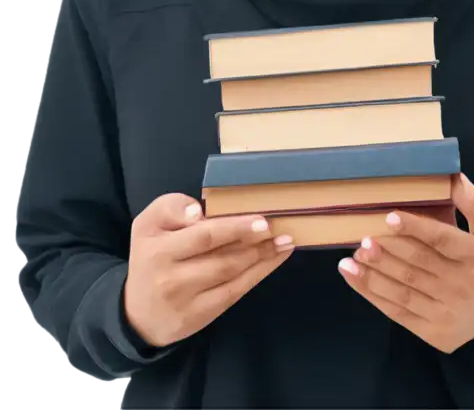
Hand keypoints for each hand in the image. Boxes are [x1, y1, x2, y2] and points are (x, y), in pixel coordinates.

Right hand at [123, 193, 294, 347]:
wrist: (137, 313)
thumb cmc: (152, 256)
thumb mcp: (149, 224)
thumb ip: (172, 207)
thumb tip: (201, 212)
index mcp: (155, 245)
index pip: (202, 235)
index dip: (233, 227)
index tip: (260, 219)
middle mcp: (167, 274)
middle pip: (220, 255)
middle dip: (252, 240)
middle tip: (277, 227)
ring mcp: (183, 298)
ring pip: (230, 272)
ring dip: (262, 254)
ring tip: (284, 239)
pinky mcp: (197, 316)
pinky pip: (234, 291)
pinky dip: (259, 272)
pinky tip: (276, 257)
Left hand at [338, 174, 473, 353]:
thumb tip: (453, 177)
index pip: (442, 240)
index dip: (415, 228)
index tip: (389, 217)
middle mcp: (462, 285)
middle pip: (418, 265)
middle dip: (388, 251)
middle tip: (363, 238)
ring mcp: (447, 312)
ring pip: (404, 291)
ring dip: (374, 274)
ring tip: (353, 258)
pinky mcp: (433, 332)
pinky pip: (398, 312)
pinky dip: (373, 294)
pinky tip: (355, 278)